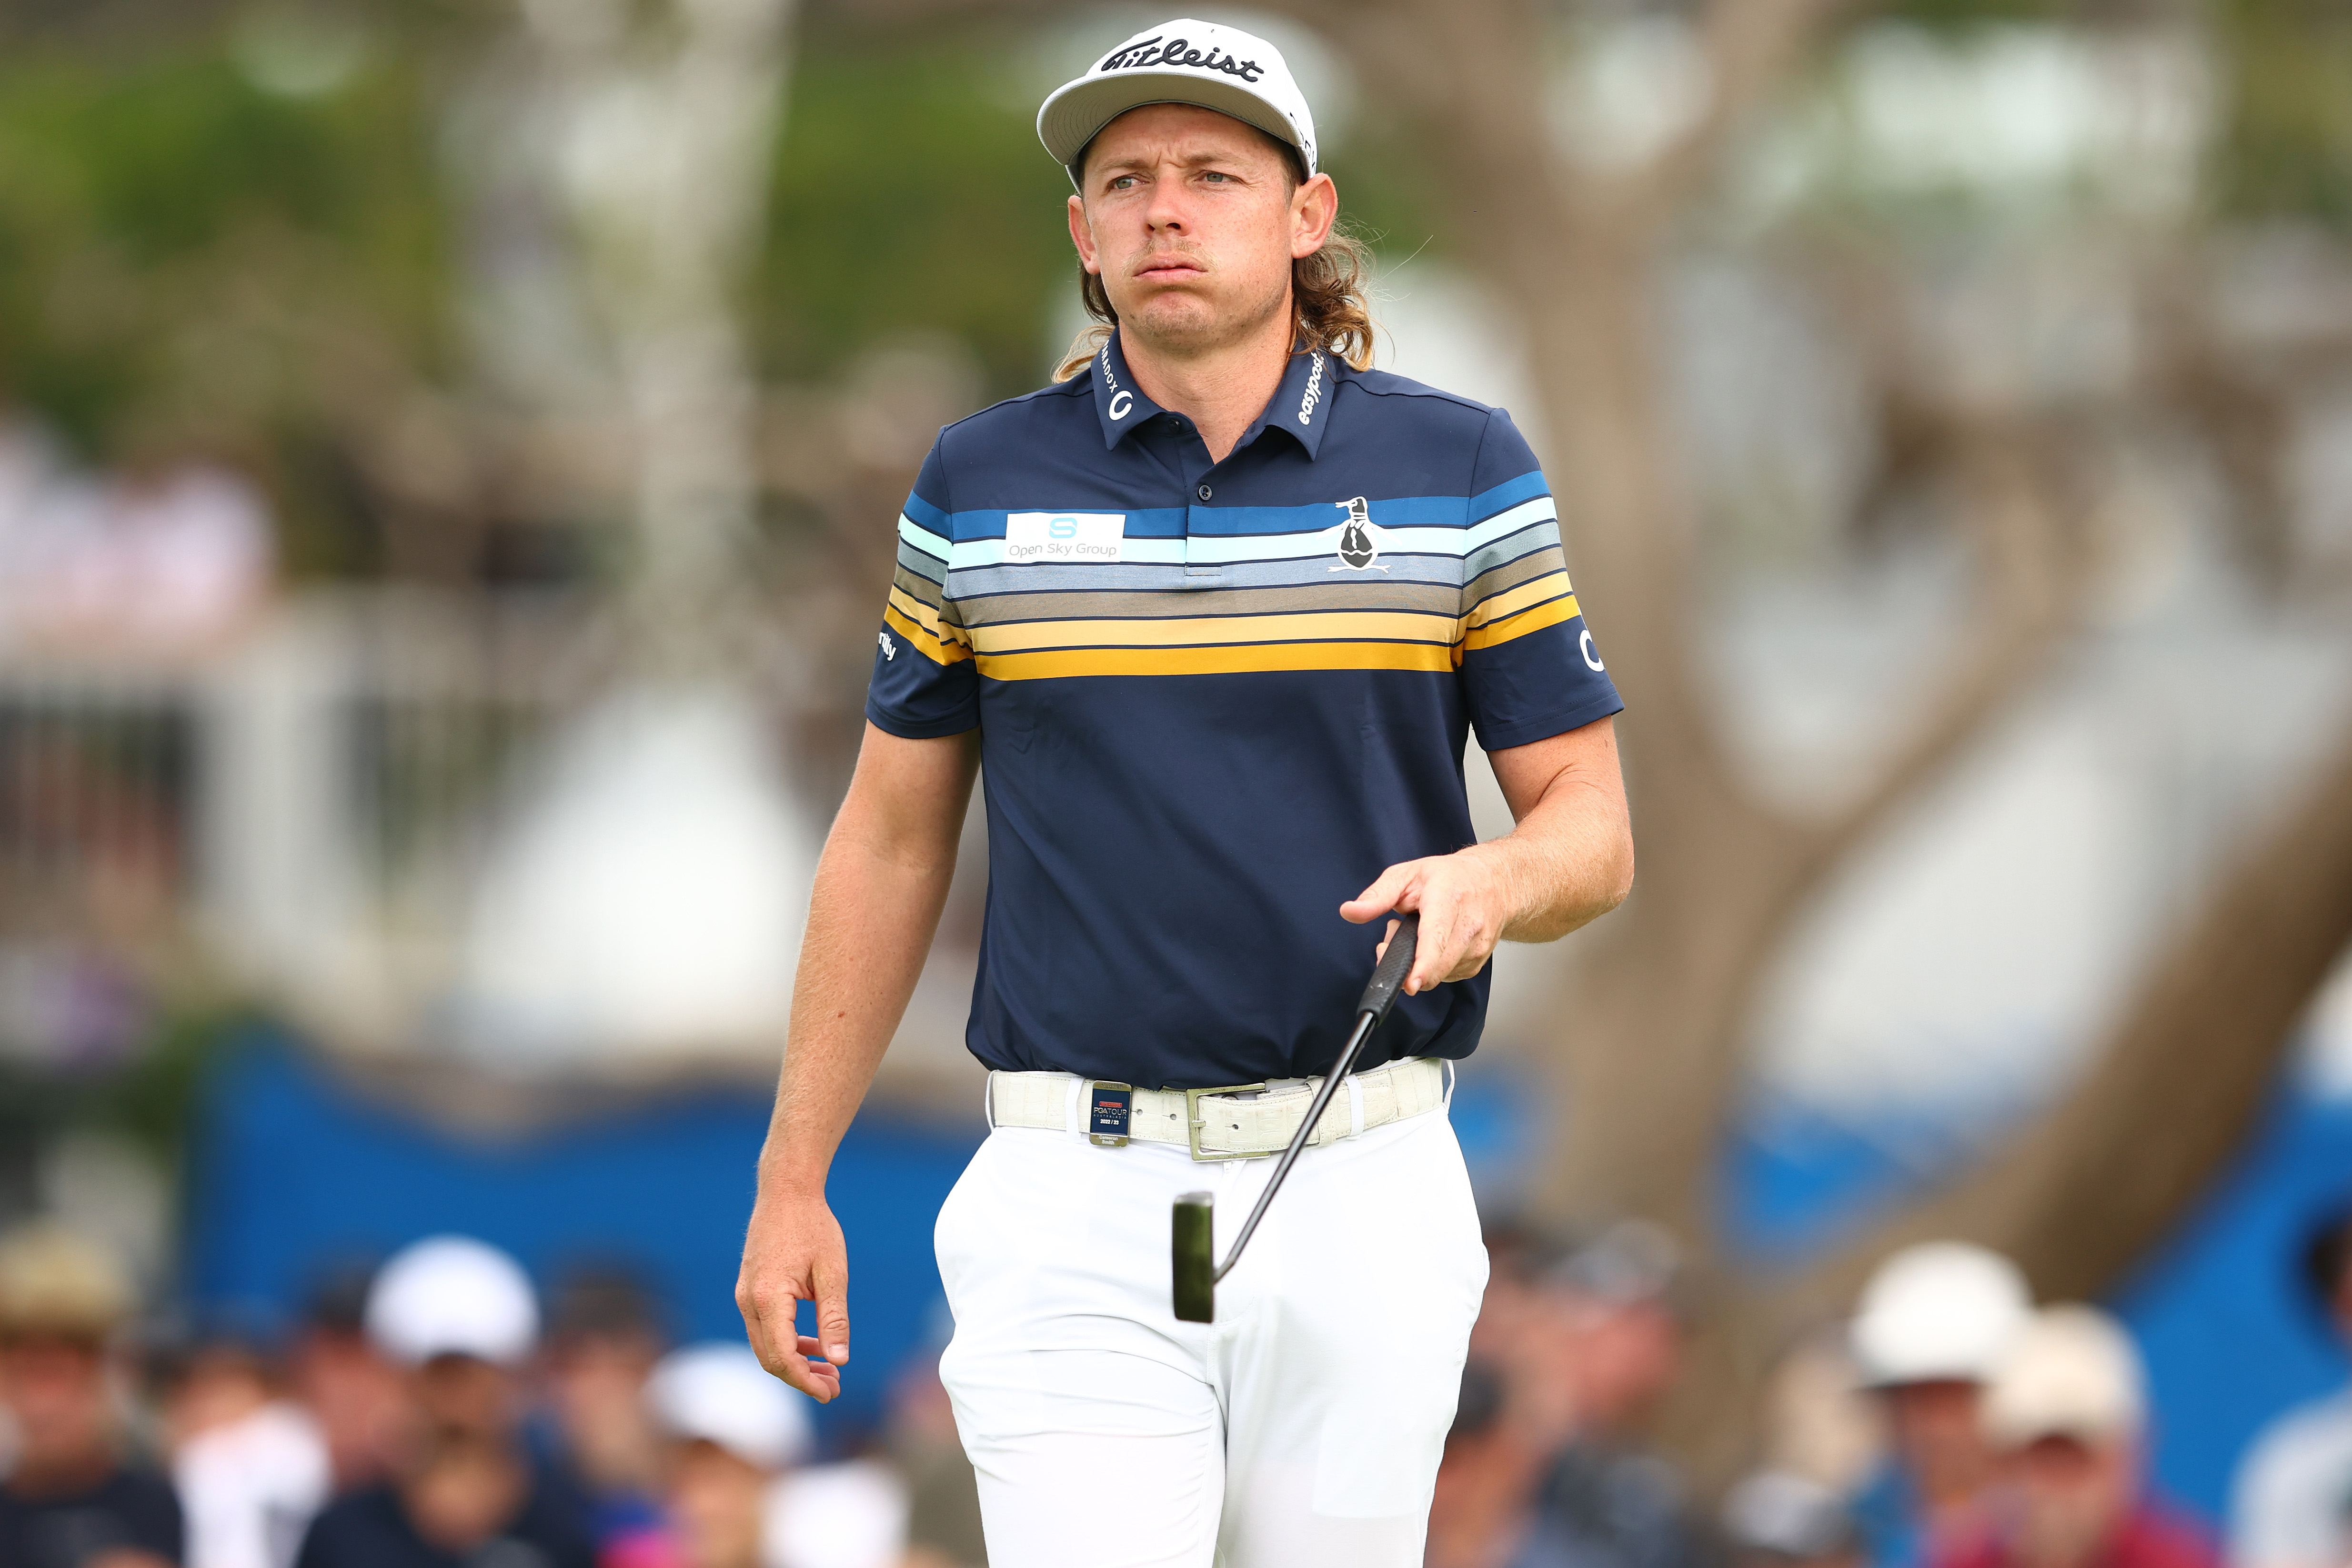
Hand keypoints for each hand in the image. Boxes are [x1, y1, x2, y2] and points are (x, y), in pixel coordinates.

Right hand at [736, 1187, 849, 1401]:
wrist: (786, 1192)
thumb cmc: (813, 1227)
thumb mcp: (832, 1273)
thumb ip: (834, 1318)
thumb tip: (840, 1360)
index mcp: (768, 1298)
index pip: (783, 1357)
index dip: (806, 1381)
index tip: (832, 1392)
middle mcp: (748, 1301)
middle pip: (770, 1359)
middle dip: (801, 1377)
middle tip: (834, 1386)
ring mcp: (745, 1296)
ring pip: (765, 1346)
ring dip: (794, 1363)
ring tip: (829, 1370)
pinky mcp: (749, 1291)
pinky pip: (764, 1329)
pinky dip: (787, 1343)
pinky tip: (813, 1345)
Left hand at [1341, 844, 1517, 994]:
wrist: (1494, 882)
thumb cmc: (1449, 877)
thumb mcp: (1406, 875)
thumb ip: (1377, 896)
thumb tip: (1349, 911)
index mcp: (1448, 900)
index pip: (1436, 937)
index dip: (1423, 964)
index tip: (1411, 983)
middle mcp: (1468, 926)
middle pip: (1435, 965)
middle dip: (1405, 962)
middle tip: (1395, 935)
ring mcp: (1476, 947)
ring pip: (1437, 975)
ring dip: (1417, 964)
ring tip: (1417, 934)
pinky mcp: (1477, 963)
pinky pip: (1445, 977)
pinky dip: (1431, 967)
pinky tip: (1432, 945)